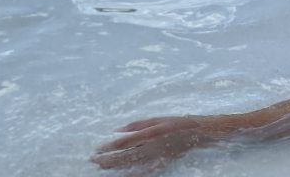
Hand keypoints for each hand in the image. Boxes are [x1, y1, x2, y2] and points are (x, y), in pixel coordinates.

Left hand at [91, 115, 220, 172]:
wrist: (195, 133)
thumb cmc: (175, 122)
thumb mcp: (156, 118)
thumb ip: (137, 125)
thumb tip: (118, 130)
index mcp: (149, 133)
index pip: (124, 142)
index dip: (109, 146)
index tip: (97, 148)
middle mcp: (150, 146)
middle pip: (125, 155)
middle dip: (108, 159)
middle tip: (94, 160)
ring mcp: (155, 156)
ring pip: (132, 163)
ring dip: (116, 166)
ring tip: (102, 167)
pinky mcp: (161, 163)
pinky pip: (144, 171)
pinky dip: (134, 174)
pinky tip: (124, 175)